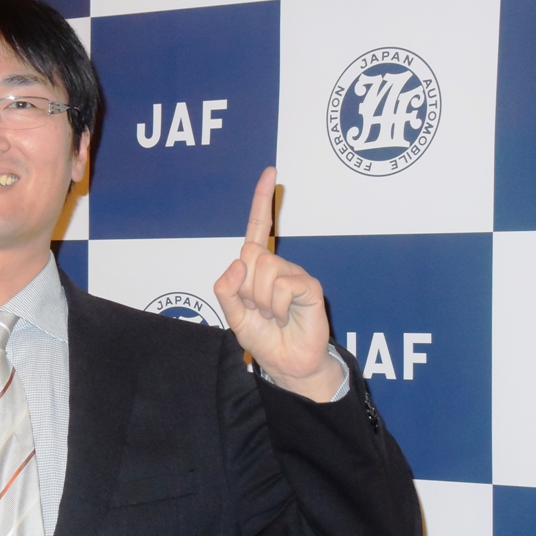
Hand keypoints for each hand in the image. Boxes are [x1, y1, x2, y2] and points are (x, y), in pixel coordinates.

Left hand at [213, 166, 343, 401]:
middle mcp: (277, 265)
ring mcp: (295, 274)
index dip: (262, 201)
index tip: (270, 172)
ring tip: (273, 316)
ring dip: (261, 300)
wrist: (288, 363)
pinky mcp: (309, 286)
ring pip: (264, 270)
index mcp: (258, 268)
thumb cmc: (264, 337)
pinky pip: (283, 285)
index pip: (259, 228)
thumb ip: (226, 290)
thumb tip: (237, 262)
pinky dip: (276, 306)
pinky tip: (285, 317)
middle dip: (246, 288)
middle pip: (250, 255)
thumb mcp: (233, 316)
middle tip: (258, 310)